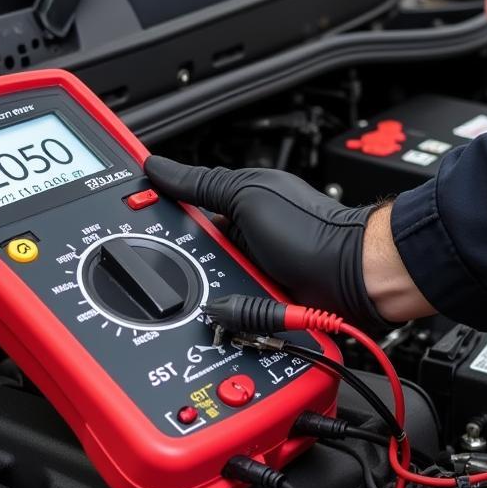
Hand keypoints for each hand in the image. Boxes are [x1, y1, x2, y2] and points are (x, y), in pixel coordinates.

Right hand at [144, 156, 386, 328]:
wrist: (358, 279)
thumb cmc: (315, 232)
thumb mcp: (249, 196)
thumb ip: (202, 184)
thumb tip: (157, 168)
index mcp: (232, 210)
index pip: (180, 217)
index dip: (156, 224)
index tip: (128, 229)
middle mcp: (240, 244)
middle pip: (189, 261)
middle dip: (182, 270)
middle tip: (177, 272)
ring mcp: (250, 278)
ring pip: (206, 294)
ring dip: (205, 298)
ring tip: (215, 293)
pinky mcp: (260, 311)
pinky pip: (231, 318)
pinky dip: (228, 319)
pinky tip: (228, 316)